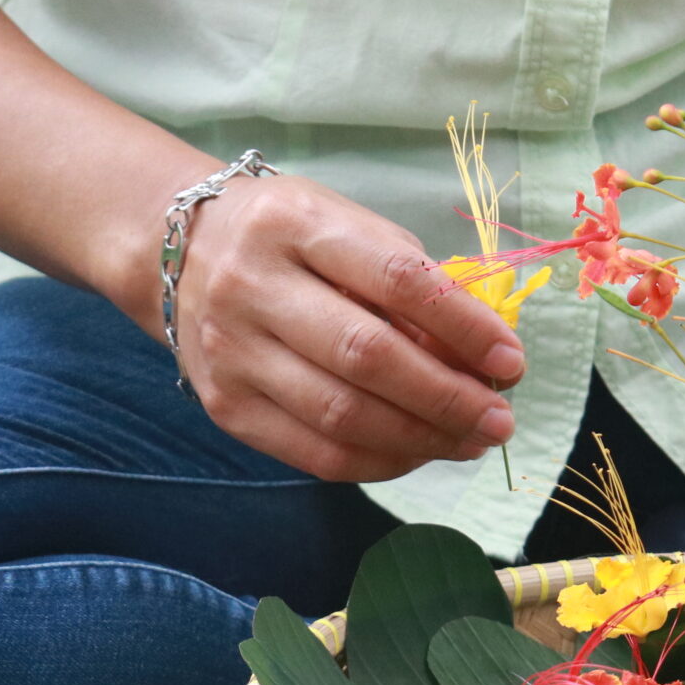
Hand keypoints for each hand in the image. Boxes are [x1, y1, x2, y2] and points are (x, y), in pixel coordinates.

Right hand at [155, 172, 523, 482]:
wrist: (174, 251)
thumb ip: (406, 282)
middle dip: (448, 398)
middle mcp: (254, 287)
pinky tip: (417, 453)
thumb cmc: (285, 237)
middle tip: (501, 419)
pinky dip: (379, 460)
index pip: (397, 281)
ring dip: (422, 439)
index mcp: (295, 224)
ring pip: (342, 417)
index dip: (463, 327)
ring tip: (471, 441)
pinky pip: (314, 454)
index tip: (510, 361)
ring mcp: (232, 353)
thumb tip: (479, 358)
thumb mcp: (343, 225)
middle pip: (368, 358)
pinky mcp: (225, 407)